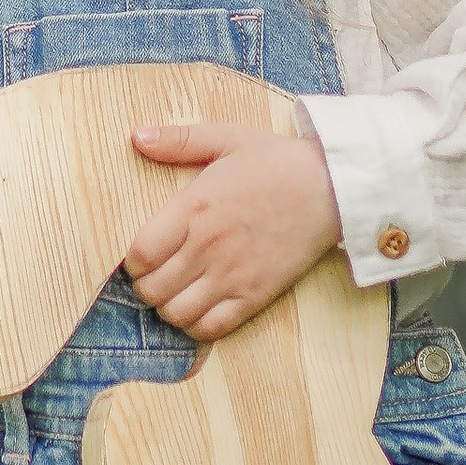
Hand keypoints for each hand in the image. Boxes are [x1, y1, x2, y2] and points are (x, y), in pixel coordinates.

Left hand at [123, 121, 343, 342]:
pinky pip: (213, 327)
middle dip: (146, 288)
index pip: (139, 254)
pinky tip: (201, 309)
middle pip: (152, 290)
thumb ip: (178, 140)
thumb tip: (136, 136)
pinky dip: (198, 326)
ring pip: (177, 314)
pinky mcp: (256, 294)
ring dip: (169, 308)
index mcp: (193, 206)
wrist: (332, 187)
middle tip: (158, 277)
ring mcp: (232, 274)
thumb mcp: (226, 138)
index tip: (143, 257)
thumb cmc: (277, 161)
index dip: (132, 262)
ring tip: (178, 294)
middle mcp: (207, 245)